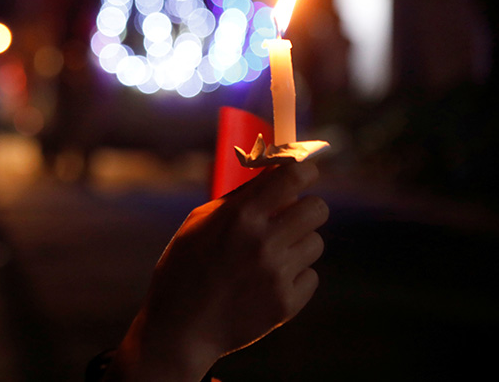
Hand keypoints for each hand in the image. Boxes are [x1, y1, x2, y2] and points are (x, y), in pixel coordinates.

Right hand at [106, 160, 327, 381]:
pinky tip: (268, 282)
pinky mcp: (287, 303)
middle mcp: (263, 241)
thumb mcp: (198, 222)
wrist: (181, 327)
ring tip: (271, 256)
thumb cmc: (185, 267)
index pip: (293, 178)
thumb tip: (269, 175)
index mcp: (239, 215)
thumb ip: (236, 199)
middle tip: (291, 217)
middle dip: (306, 209)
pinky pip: (310, 276)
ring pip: (316, 243)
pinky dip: (294, 277)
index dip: (304, 172)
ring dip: (298, 245)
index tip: (304, 174)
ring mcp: (277, 274)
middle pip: (317, 208)